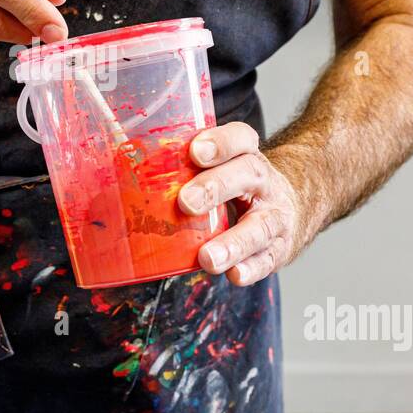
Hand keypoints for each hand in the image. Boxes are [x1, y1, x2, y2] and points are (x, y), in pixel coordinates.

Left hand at [177, 122, 305, 285]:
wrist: (293, 206)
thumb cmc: (239, 185)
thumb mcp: (222, 166)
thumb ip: (184, 167)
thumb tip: (120, 172)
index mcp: (246, 155)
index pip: (239, 138)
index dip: (220, 142)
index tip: (195, 151)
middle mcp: (264, 182)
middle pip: (247, 175)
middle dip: (216, 188)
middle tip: (186, 202)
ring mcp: (275, 216)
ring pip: (259, 226)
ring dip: (233, 243)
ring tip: (208, 257)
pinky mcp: (280, 247)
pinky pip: (267, 258)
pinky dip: (251, 268)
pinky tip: (234, 274)